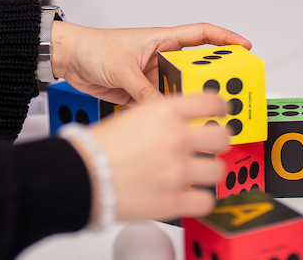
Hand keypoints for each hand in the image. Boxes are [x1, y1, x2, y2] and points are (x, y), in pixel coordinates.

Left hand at [51, 22, 250, 104]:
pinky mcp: (140, 94)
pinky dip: (169, 114)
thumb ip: (144, 91)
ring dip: (190, 100)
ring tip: (206, 114)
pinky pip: (162, 104)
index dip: (225, 39)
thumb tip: (162, 110)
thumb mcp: (122, 68)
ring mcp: (151, 77)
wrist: (68, 59)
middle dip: (214, 78)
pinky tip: (176, 124)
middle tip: (231, 91)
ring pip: (179, 90)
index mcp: (161, 40)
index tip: (245, 47)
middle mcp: (160, 58)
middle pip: (195, 68)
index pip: (201, 35)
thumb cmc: (92, 47)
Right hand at [73, 92, 229, 221]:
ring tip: (199, 172)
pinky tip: (192, 194)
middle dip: (218, 141)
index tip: (222, 112)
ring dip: (210, 171)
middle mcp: (175, 138)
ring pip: (218, 169)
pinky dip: (201, 198)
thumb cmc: (98, 146)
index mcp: (164, 112)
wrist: (80, 174)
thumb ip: (163, 117)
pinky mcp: (174, 200)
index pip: (211, 102)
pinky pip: (206, 200)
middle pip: (221, 136)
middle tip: (211, 145)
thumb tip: (183, 122)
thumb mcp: (133, 115)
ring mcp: (177, 170)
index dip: (221, 107)